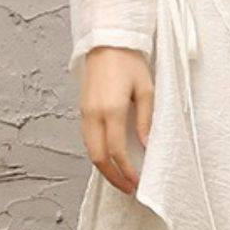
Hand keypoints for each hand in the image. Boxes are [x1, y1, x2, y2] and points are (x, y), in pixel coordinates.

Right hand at [80, 46, 153, 194]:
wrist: (107, 42)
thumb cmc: (130, 62)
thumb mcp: (146, 90)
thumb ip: (146, 120)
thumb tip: (146, 145)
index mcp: (111, 109)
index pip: (116, 151)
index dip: (125, 171)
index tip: (136, 183)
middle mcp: (93, 114)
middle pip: (97, 157)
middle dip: (112, 176)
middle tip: (127, 188)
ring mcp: (85, 112)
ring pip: (89, 150)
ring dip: (103, 167)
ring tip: (120, 177)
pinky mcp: (82, 110)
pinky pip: (87, 139)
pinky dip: (97, 153)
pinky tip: (110, 158)